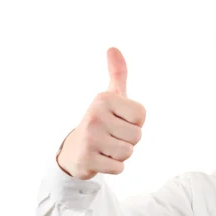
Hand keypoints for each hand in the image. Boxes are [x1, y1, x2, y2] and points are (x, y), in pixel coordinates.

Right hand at [56, 48, 146, 179]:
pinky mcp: (87, 159)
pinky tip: (100, 158)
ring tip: (106, 147)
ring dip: (121, 154)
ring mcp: (89, 138)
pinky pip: (119, 168)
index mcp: (104, 99)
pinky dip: (113, 167)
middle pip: (137, 136)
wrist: (74, 150)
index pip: (141, 116)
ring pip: (128, 152)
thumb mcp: (110, 95)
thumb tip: (113, 47)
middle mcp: (94, 115)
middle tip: (111, 136)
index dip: (135, 122)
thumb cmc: (101, 120)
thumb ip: (117, 73)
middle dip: (128, 140)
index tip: (119, 120)